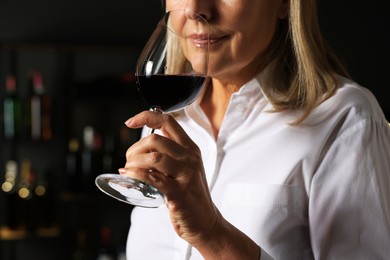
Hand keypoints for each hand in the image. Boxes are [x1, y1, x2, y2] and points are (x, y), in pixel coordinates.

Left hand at [120, 110, 219, 244]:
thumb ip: (169, 157)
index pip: (168, 121)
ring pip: (153, 157)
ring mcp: (186, 174)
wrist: (206, 222)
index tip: (130, 122)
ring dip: (133, 162)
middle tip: (128, 161)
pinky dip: (136, 175)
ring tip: (129, 170)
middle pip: (155, 140)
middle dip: (134, 149)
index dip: (146, 117)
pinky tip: (129, 176)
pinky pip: (152, 178)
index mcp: (191, 149)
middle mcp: (190, 158)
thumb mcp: (185, 169)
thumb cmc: (191, 196)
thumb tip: (141, 150)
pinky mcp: (179, 192)